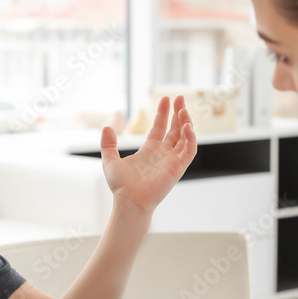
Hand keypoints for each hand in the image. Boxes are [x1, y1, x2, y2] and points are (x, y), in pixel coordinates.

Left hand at [101, 96, 196, 215]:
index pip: (160, 128)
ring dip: (186, 122)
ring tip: (183, 108)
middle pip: (175, 129)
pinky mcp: (178, 167)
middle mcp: (163, 154)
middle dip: (178, 113)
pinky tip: (187, 125)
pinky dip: (191, 137)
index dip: (163, 113)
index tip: (165, 98)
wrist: (128, 200)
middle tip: (180, 97)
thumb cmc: (120, 186)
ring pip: (185, 137)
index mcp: (149, 151)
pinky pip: (190, 150)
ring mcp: (172, 160)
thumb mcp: (110, 160)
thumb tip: (106, 127)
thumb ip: (108, 144)